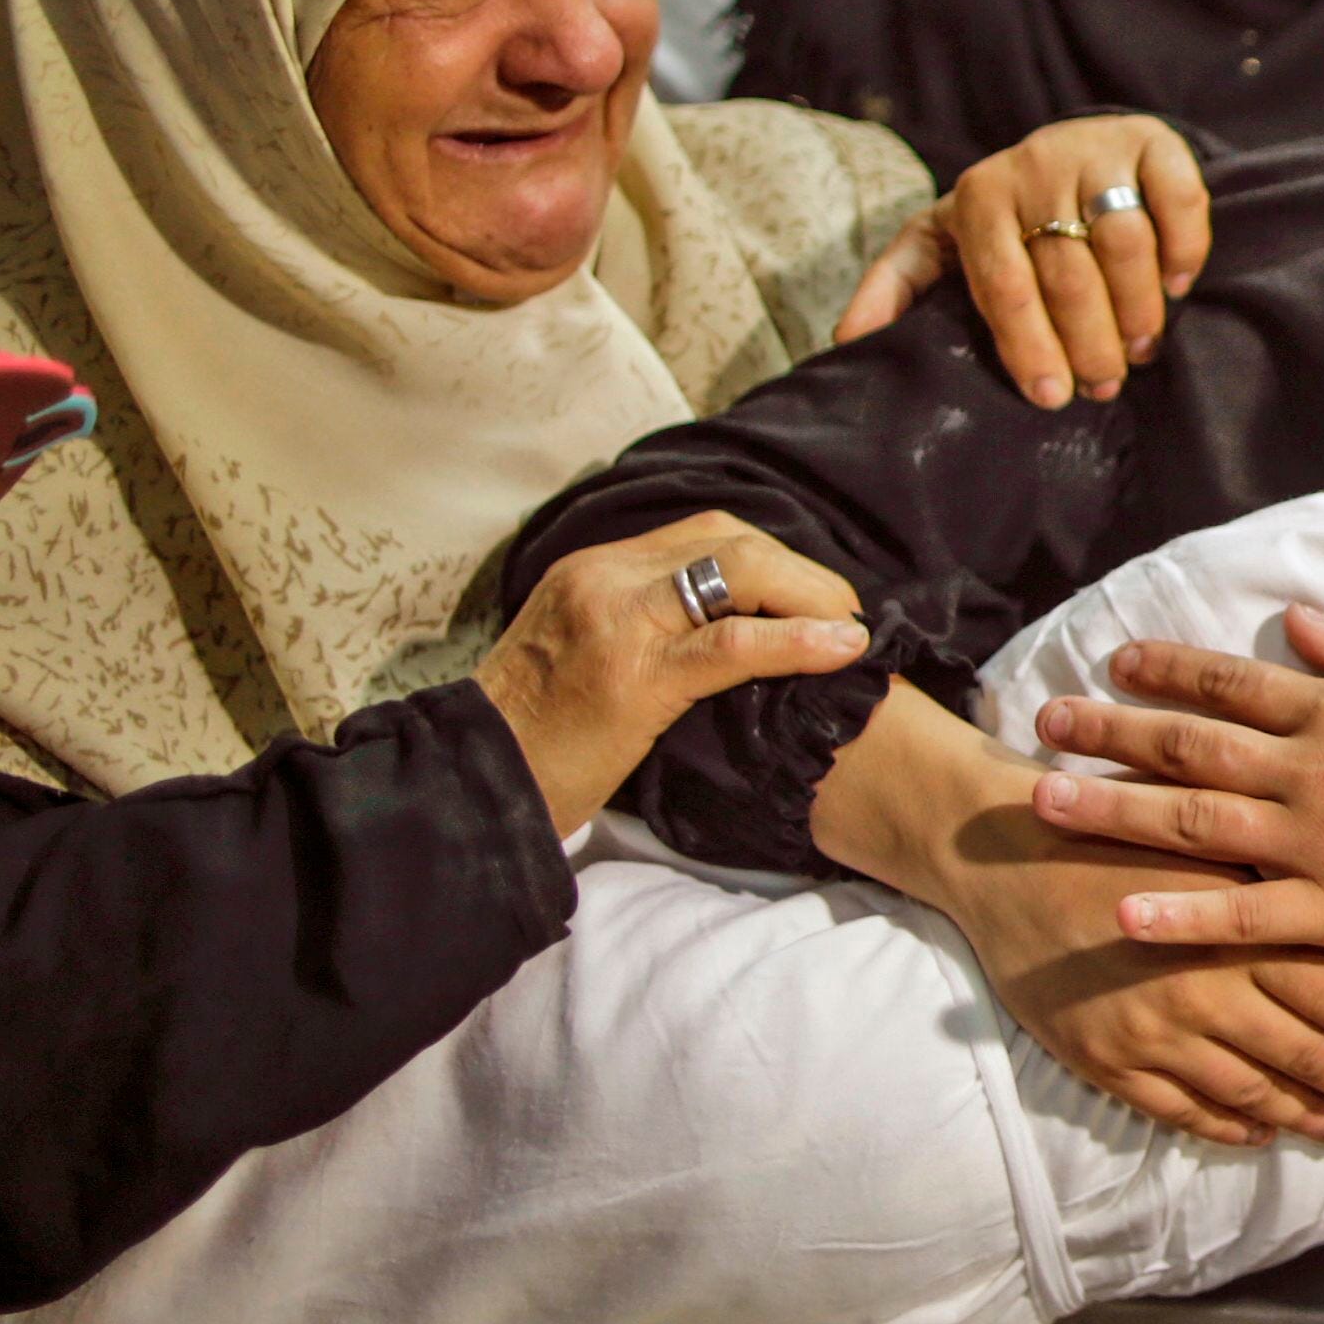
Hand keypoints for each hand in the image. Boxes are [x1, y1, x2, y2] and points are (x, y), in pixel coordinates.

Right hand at [473, 512, 871, 835]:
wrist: (474, 789)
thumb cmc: (534, 739)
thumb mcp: (579, 656)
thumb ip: (638, 628)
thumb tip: (720, 630)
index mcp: (593, 570)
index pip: (702, 533)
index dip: (770, 556)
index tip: (810, 591)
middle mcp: (604, 578)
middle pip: (729, 541)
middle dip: (801, 571)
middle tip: (843, 610)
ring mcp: (617, 622)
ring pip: (739, 574)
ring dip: (810, 596)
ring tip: (849, 629)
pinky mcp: (634, 677)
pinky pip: (733, 644)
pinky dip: (798, 642)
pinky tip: (840, 649)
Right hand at [803, 679, 1323, 1148]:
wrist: (1005, 851)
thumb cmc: (1118, 825)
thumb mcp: (1209, 834)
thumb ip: (1276, 875)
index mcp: (1238, 927)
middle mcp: (1204, 990)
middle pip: (1304, 1053)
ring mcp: (1153, 1033)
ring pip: (1248, 1091)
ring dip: (1303, 1114)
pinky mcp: (1106, 1058)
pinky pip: (1179, 1108)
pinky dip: (1225, 1123)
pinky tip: (1258, 1131)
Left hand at [832, 113, 1209, 405]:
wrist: (1071, 146)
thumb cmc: (1003, 216)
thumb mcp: (941, 243)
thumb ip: (894, 288)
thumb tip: (847, 344)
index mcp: (977, 197)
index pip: (1004, 286)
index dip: (1029, 348)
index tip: (1049, 398)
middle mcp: (1033, 166)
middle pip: (1068, 274)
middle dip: (1089, 343)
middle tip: (1103, 386)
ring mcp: (1095, 150)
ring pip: (1125, 243)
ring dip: (1138, 310)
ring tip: (1139, 350)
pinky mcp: (1150, 142)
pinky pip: (1177, 200)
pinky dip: (1183, 249)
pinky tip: (1175, 287)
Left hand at [1027, 604, 1323, 985]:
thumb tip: (1293, 619)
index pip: (1234, 683)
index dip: (1167, 670)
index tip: (1114, 662)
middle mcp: (1315, 774)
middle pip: (1191, 747)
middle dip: (1111, 732)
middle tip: (1046, 722)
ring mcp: (1318, 847)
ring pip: (1195, 824)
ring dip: (1114, 810)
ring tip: (1044, 801)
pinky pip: (1241, 917)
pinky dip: (1179, 914)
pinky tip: (1119, 908)